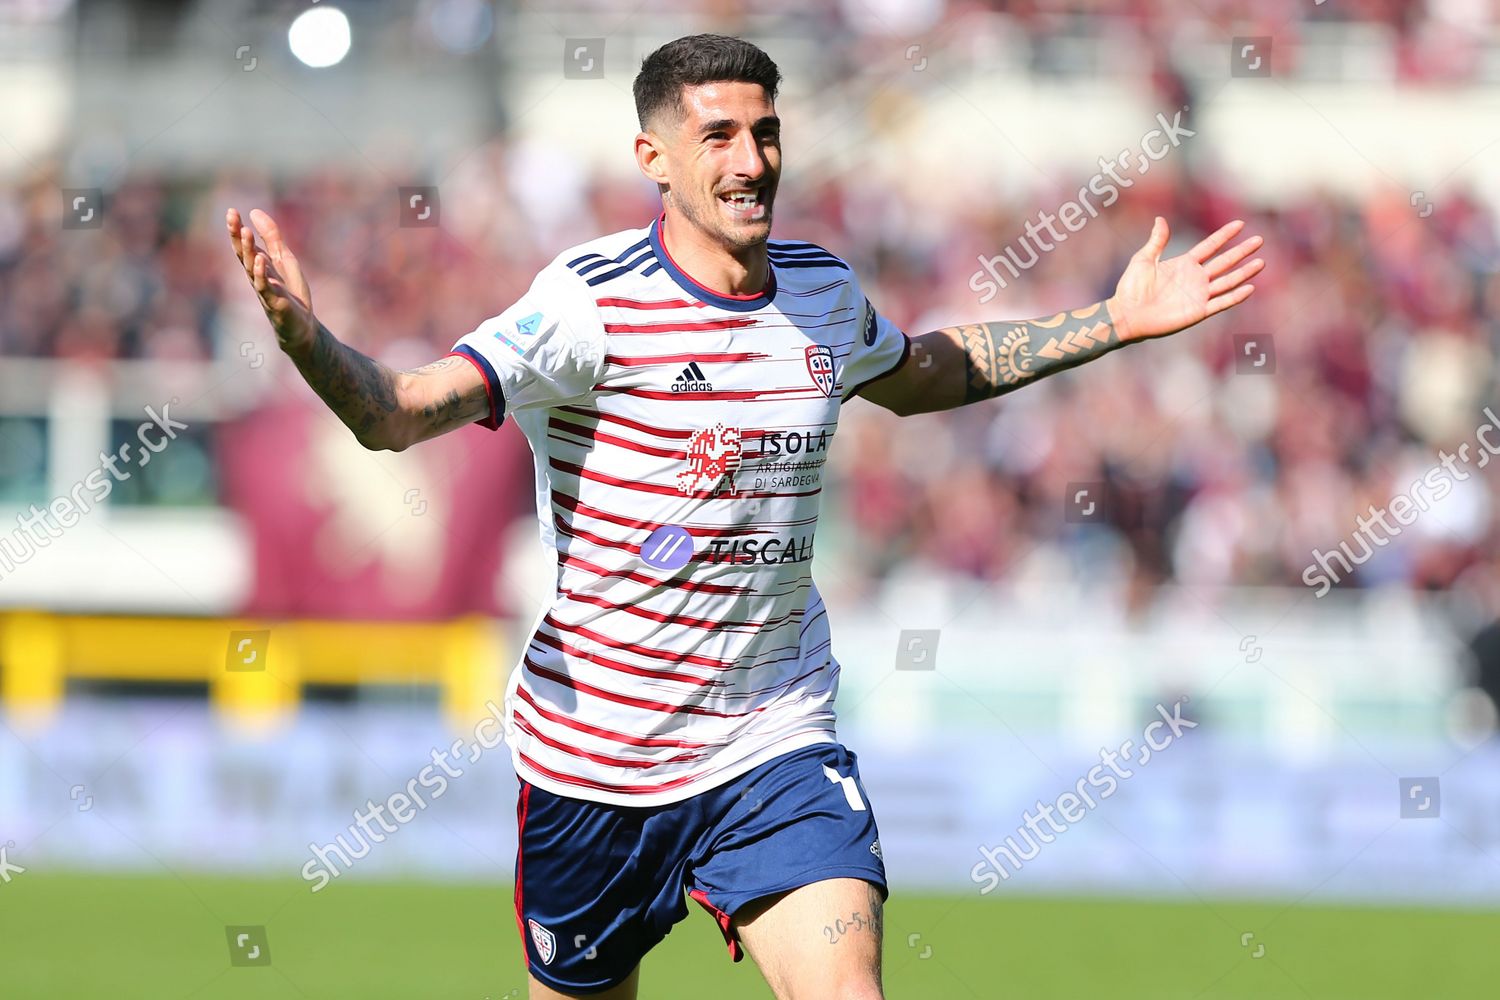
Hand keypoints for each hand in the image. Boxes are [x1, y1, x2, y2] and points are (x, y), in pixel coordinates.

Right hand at [226, 207, 315, 352]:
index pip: (243, 245)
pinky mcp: (275, 303)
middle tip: (232, 217)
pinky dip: (262, 274)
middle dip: (237, 235)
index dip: (236, 229)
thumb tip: (254, 211)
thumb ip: (271, 237)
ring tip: (246, 232)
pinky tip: (260, 260)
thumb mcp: (283, 258)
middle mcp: (256, 277)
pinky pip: (265, 287)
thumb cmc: (290, 291)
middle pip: (243, 254)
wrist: (301, 324)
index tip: (231, 211)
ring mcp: (264, 290)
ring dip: (248, 250)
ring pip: (252, 268)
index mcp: (258, 265)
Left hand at [1106, 217, 1262, 342]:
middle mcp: (1195, 278)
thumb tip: (1160, 219)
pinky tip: (1250, 288)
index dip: (1224, 235)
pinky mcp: (1198, 311)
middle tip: (1259, 239)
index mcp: (1184, 264)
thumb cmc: (1131, 288)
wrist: (1127, 314)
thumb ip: (1156, 241)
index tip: (1240, 224)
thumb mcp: (1143, 259)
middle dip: (1242, 251)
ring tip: (1261, 262)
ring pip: (1228, 281)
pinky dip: (1235, 296)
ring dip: (1244, 272)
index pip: (1210, 246)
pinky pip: (1221, 303)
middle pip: (1224, 261)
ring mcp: (1198, 295)